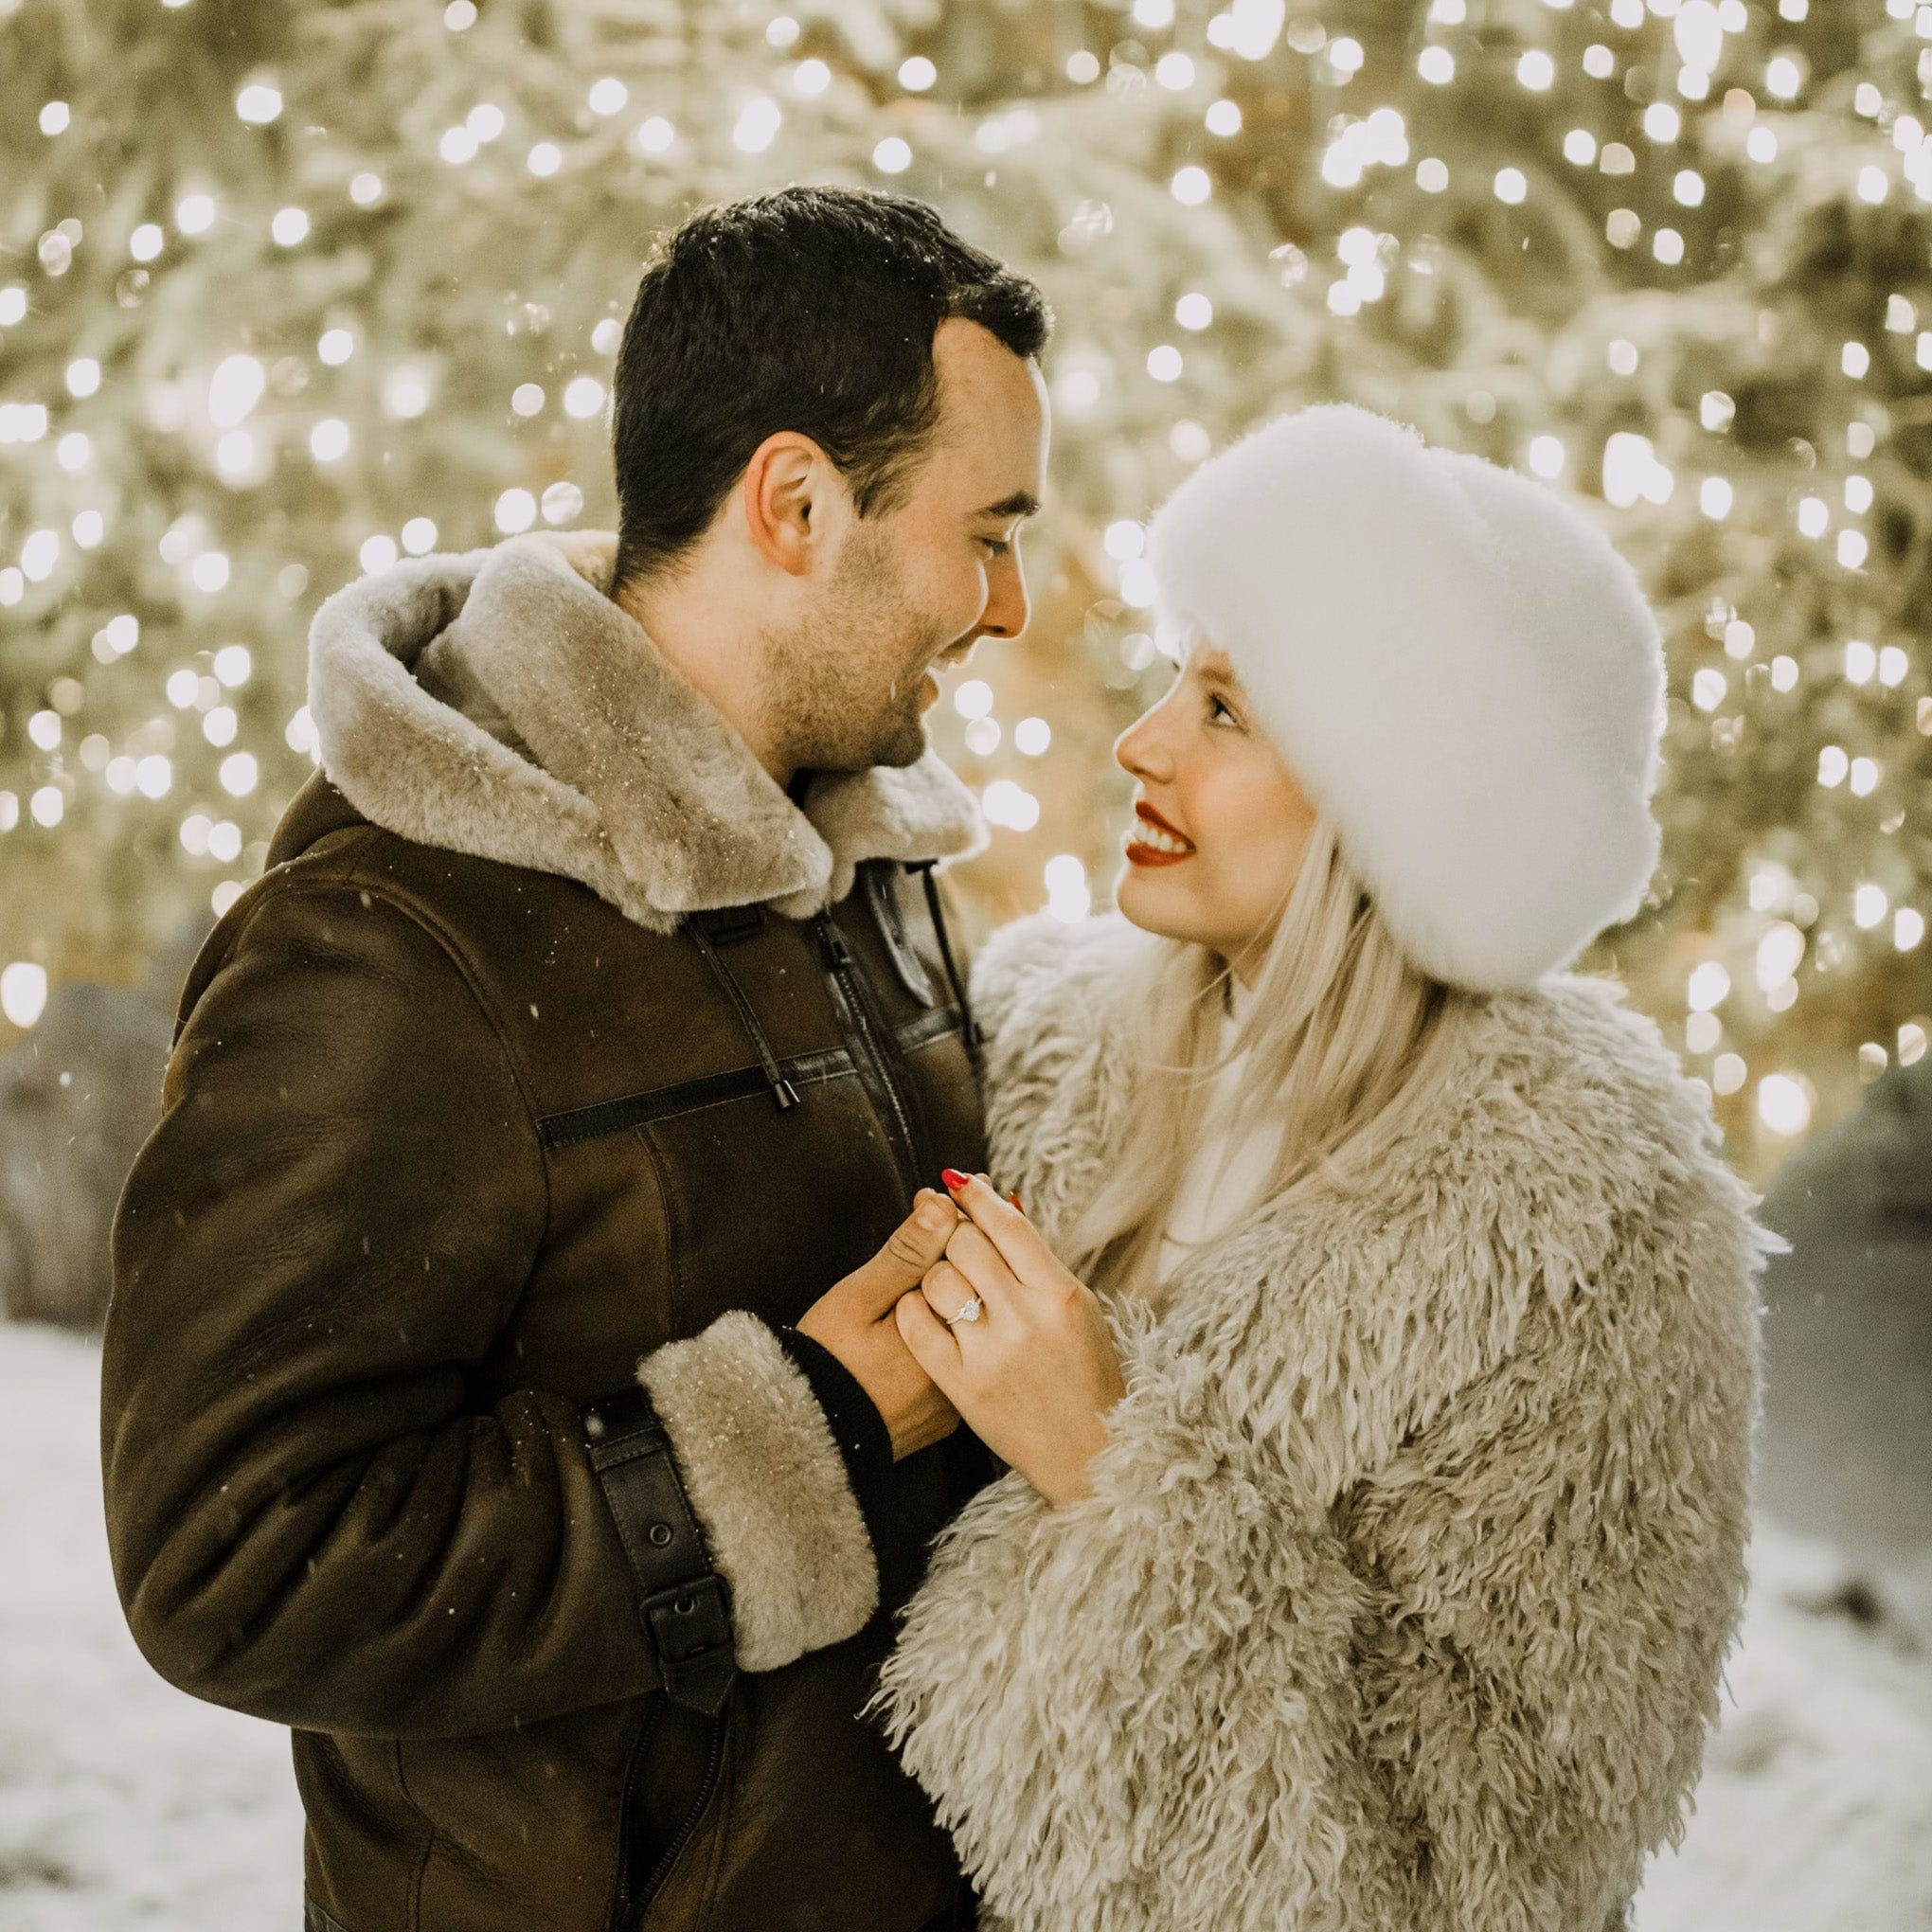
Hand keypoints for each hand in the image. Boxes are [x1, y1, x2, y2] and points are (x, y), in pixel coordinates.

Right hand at [794, 1188, 965, 1462]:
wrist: (802, 1438)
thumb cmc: (824, 1364)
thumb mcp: (857, 1299)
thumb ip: (905, 1255)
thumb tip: (943, 1207)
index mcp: (945, 1339)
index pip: (970, 1266)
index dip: (958, 1224)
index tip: (942, 1196)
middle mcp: (962, 1372)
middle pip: (978, 1298)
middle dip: (963, 1254)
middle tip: (942, 1212)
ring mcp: (956, 1399)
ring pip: (969, 1330)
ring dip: (957, 1295)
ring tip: (929, 1264)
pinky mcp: (946, 1417)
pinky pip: (959, 1363)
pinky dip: (949, 1335)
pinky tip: (925, 1318)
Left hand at [894, 1170, 1127, 1508]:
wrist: (1087, 1452)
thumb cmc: (1086, 1372)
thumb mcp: (1078, 1308)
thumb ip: (1037, 1259)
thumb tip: (997, 1202)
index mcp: (1060, 1295)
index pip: (1008, 1225)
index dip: (976, 1196)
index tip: (957, 1182)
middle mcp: (1026, 1320)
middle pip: (965, 1244)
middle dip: (955, 1236)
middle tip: (955, 1243)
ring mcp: (992, 1355)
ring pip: (937, 1280)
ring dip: (935, 1275)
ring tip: (949, 1288)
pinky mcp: (963, 1387)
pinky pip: (917, 1327)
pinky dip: (916, 1310)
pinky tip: (927, 1312)